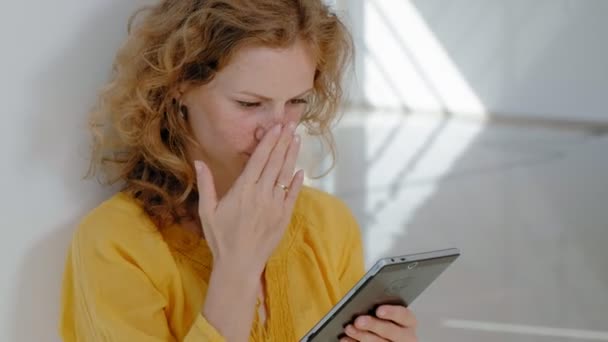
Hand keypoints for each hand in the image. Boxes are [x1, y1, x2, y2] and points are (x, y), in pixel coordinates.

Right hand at [194, 122, 303, 274]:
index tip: (276, 127)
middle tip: (290, 124)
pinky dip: (297, 181)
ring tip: (297, 138)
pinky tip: (300, 169)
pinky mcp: (284, 217)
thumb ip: (206, 184)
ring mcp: (275, 205)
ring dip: (292, 155)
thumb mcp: (207, 211)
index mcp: (243, 190)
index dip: (269, 142)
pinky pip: (293, 194)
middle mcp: (261, 194)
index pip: (259, 160)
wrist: (239, 264)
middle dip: (283, 141)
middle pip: (275, 162)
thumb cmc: (221, 238)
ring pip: (286, 175)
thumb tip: (198, 162)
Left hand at [340, 305, 417, 341]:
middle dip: (374, 325)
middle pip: (393, 332)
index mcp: (409, 322)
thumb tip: (365, 304)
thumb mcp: (387, 314)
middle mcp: (406, 337)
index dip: (392, 312)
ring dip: (362, 336)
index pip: (405, 315)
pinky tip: (345, 339)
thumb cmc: (384, 320)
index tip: (379, 310)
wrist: (384, 336)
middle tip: (358, 321)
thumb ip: (380, 308)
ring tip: (349, 329)